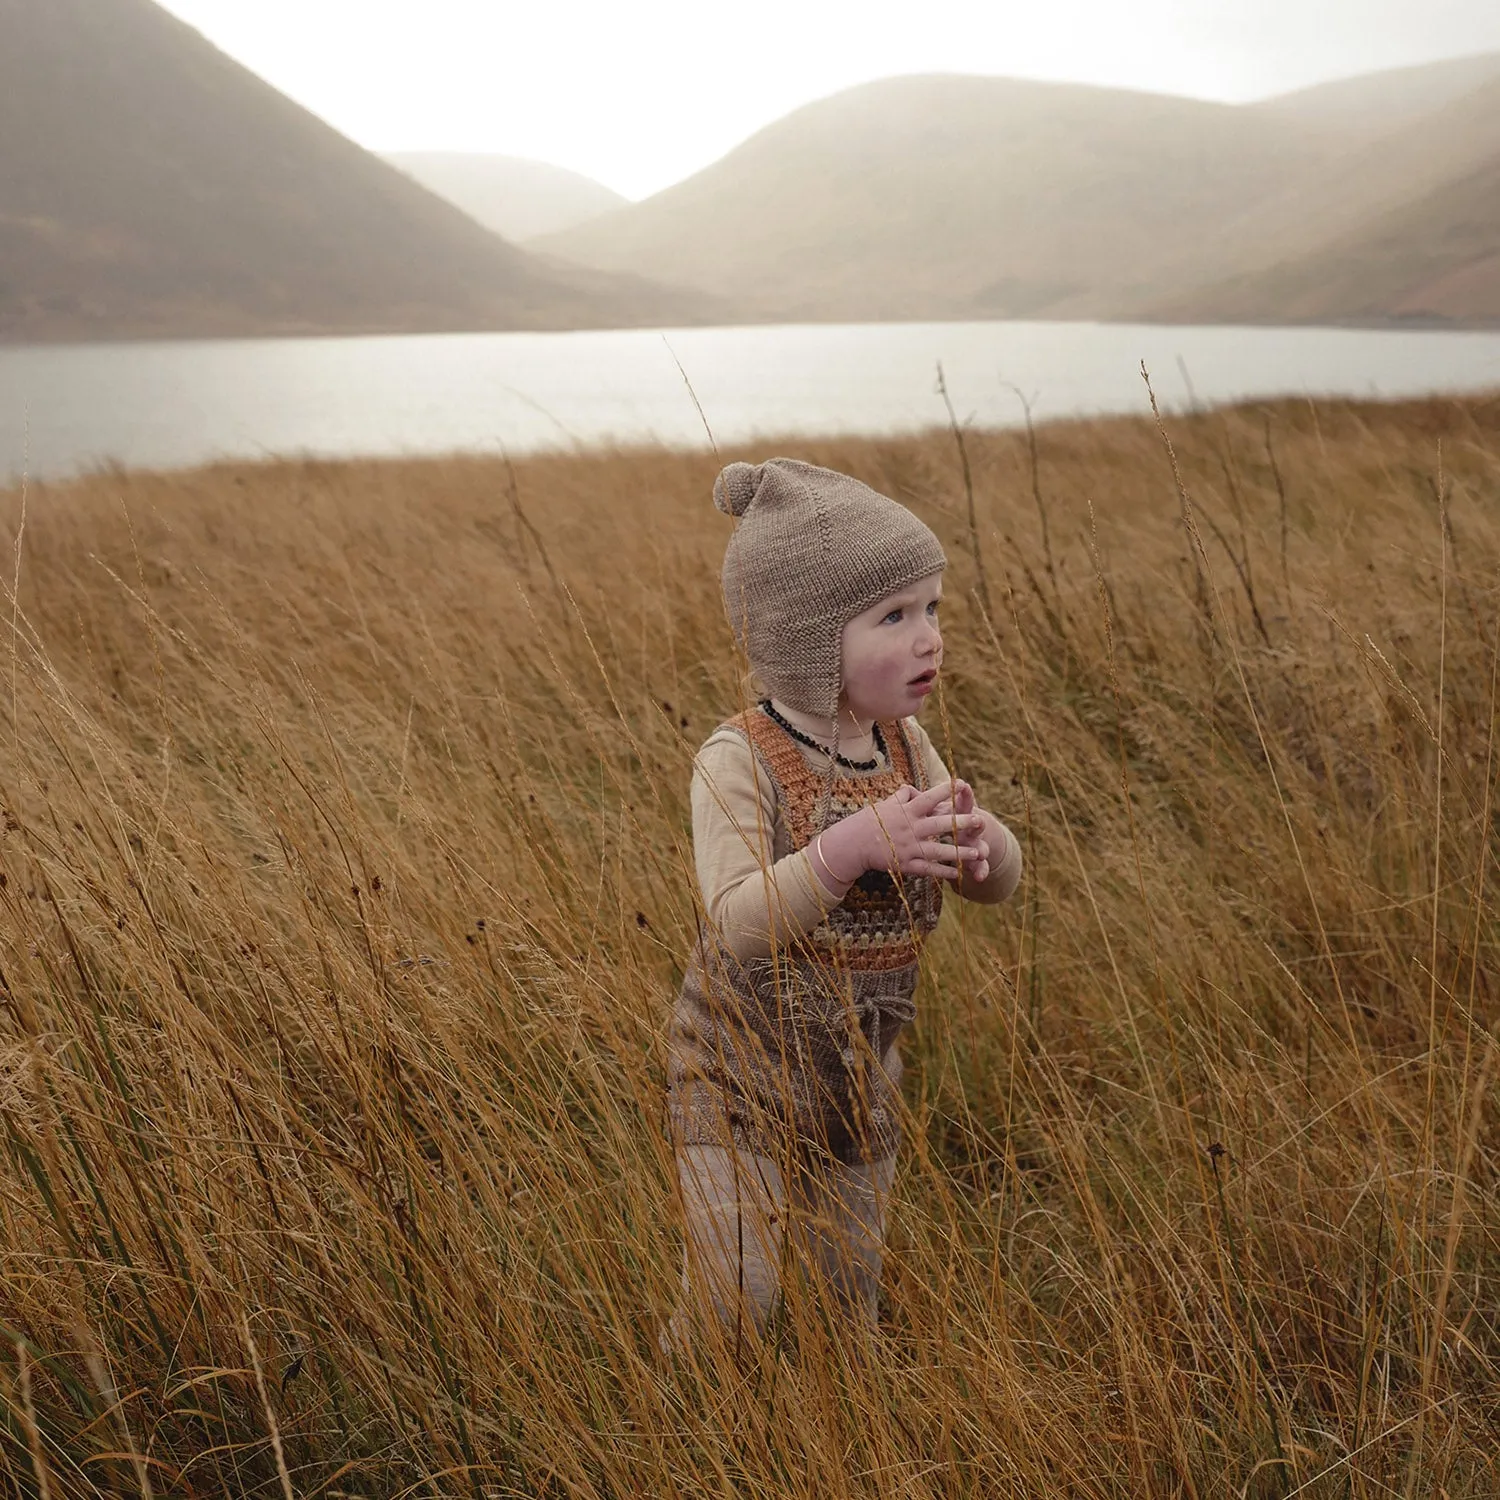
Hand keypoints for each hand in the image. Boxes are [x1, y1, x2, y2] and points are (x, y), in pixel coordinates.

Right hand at [812, 780, 987, 886]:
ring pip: (939, 850)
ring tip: (978, 853)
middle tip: (980, 821)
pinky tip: (958, 873)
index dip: (945, 791)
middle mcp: (910, 828)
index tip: (961, 783)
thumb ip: (902, 798)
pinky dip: (943, 871)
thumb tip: (912, 789)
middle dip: (961, 823)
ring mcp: (909, 847)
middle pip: (940, 825)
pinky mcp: (906, 864)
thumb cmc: (870, 821)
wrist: (853, 844)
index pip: (929, 798)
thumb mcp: (885, 805)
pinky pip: (929, 869)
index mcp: (907, 811)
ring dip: (960, 852)